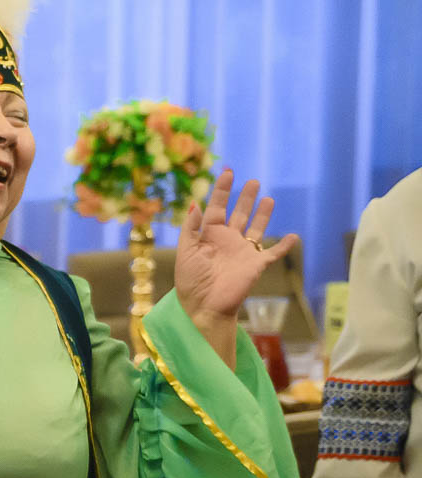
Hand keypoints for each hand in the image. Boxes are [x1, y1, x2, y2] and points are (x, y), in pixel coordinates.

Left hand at [174, 168, 298, 322]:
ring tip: (268, 198)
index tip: (228, 172)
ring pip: (256, 228)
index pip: (217, 207)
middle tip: (253, 181)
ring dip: (262, 214)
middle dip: (245, 198)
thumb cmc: (190, 281)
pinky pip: (273, 253)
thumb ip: (190, 228)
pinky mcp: (256, 264)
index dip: (222, 190)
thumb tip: (195, 203)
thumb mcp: (185, 251)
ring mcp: (243, 251)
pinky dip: (285, 246)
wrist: (204, 306)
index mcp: (209, 235)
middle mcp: (228, 240)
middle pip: (239, 214)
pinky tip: (293, 236)